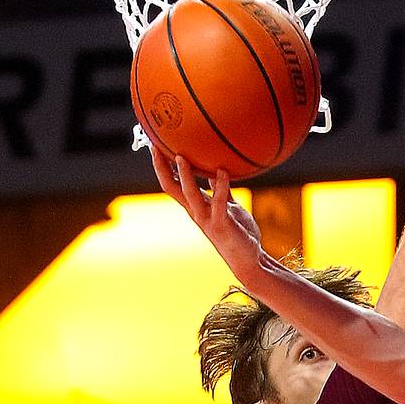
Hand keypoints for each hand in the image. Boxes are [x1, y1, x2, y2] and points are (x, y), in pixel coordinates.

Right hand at [149, 147, 264, 282]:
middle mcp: (196, 211)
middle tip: (155, 145)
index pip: (171, 182)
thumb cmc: (238, 232)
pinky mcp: (222, 224)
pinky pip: (219, 203)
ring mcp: (207, 219)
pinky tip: (222, 171)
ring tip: (181, 157)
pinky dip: (221, 187)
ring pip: (189, 195)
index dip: (161, 165)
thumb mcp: (227, 206)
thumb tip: (215, 171)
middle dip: (161, 167)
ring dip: (184, 176)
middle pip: (171, 187)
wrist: (250, 259)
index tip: (155, 144)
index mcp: (195, 205)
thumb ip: (219, 190)